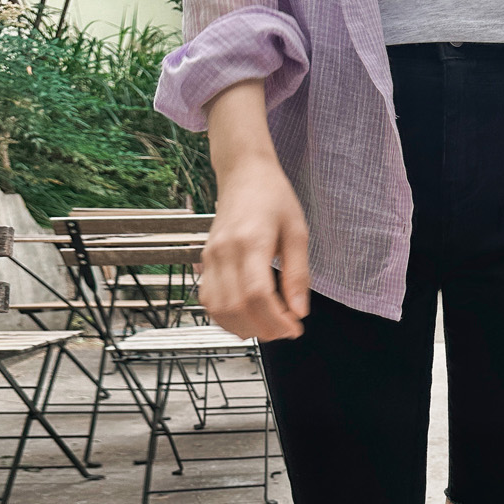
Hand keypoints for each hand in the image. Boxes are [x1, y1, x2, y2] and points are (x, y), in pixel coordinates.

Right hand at [199, 156, 309, 340]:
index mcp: (251, 241)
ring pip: (218, 309)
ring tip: (268, 326)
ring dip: (243, 327)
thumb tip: (299, 311)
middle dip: (263, 328)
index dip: (276, 320)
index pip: (257, 294)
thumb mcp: (297, 232)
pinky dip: (226, 317)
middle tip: (285, 330)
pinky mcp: (205, 261)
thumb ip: (298, 274)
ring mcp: (210, 257)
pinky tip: (248, 317)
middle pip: (237, 307)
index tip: (294, 328)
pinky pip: (208, 300)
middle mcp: (225, 251)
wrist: (243, 173)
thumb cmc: (273, 197)